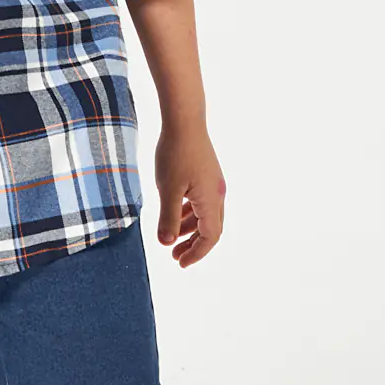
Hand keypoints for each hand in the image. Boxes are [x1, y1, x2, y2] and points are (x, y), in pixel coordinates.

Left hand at [154, 124, 225, 267]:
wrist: (184, 121)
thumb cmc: (175, 154)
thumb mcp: (167, 190)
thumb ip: (168, 218)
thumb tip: (166, 243)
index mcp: (211, 200)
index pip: (210, 237)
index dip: (196, 253)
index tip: (180, 263)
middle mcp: (217, 194)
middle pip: (211, 229)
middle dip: (193, 245)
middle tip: (175, 257)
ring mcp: (213, 183)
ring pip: (205, 215)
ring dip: (190, 229)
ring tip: (171, 239)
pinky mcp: (207, 174)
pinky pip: (201, 202)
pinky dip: (189, 213)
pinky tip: (174, 215)